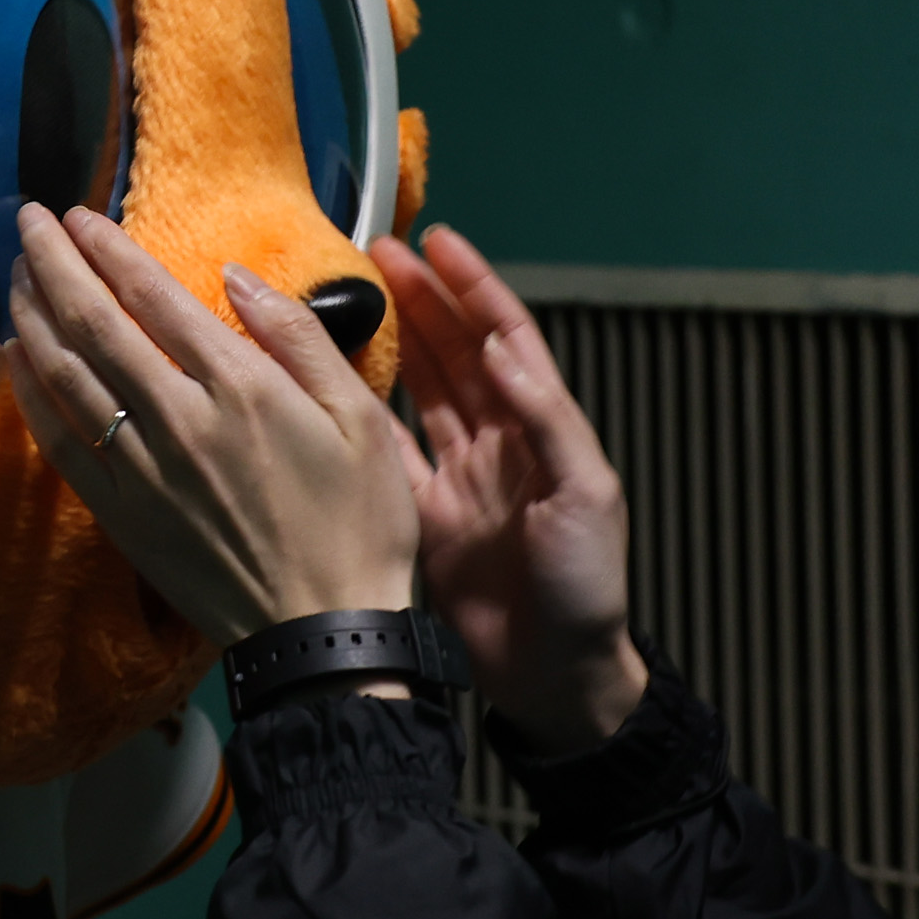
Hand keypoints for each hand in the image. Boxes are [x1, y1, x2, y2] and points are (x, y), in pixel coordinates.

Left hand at [4, 205, 420, 644]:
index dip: (108, 249)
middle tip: (27, 220)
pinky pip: (60, 442)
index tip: (78, 215)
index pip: (153, 296)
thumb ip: (297, 336)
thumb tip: (236, 276)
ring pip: (67, 376)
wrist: (324, 632)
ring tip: (14, 272)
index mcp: (241, 387)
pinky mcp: (123, 515)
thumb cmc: (358, 523)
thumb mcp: (360, 415)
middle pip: (94, 323)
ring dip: (33, 315)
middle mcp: (180, 420)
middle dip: (53, 263)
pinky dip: (32, 393)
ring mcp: (143, 470)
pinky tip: (18, 358)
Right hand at [376, 225, 646, 756]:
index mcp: (542, 429)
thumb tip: (503, 351)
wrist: (555, 676)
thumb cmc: (587, 590)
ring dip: (395, 340)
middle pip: (456, 352)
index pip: (506, 338)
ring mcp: (460, 478)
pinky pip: (388, 452)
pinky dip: (361, 414)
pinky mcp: (425, 516)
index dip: (473, 287)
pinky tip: (331, 382)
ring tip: (355, 294)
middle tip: (380, 252)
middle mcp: (499, 444)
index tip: (440, 242)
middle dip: (424, 297)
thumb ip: (547, 421)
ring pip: (421, 390)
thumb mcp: (585, 496)